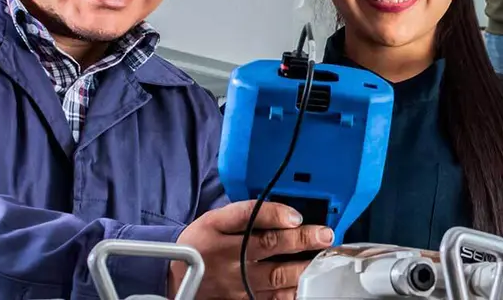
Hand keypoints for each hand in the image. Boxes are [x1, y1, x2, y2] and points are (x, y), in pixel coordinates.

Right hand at [168, 200, 333, 299]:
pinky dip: (291, 292)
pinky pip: (273, 299)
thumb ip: (247, 211)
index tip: (296, 215)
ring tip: (323, 259)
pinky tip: (307, 283)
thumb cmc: (202, 244)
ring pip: (275, 278)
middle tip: (325, 235)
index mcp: (221, 234)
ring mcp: (238, 285)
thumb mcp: (215, 219)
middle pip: (269, 248)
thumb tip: (285, 212)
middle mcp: (229, 260)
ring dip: (302, 268)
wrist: (176, 280)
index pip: (249, 218)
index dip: (275, 215)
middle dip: (301, 241)